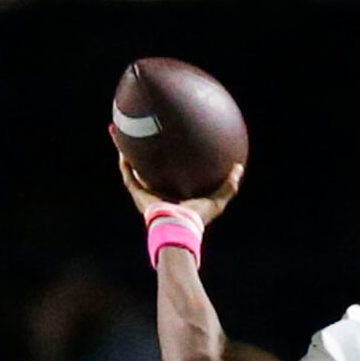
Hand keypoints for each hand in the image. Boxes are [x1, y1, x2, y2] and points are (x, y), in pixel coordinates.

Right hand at [110, 127, 243, 223]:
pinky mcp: (138, 195)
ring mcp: (146, 195)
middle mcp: (159, 194)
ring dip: (127, 152)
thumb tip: (239, 167)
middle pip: (150, 170)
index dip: (171, 162)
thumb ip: (229, 185)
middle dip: (145, 154)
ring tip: (121, 133)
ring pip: (134, 169)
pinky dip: (124, 161)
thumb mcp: (217, 200)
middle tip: (143, 135)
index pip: (172, 176)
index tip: (171, 146)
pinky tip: (120, 142)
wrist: (179, 226)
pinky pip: (128, 174)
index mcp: (176, 195)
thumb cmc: (198, 217)